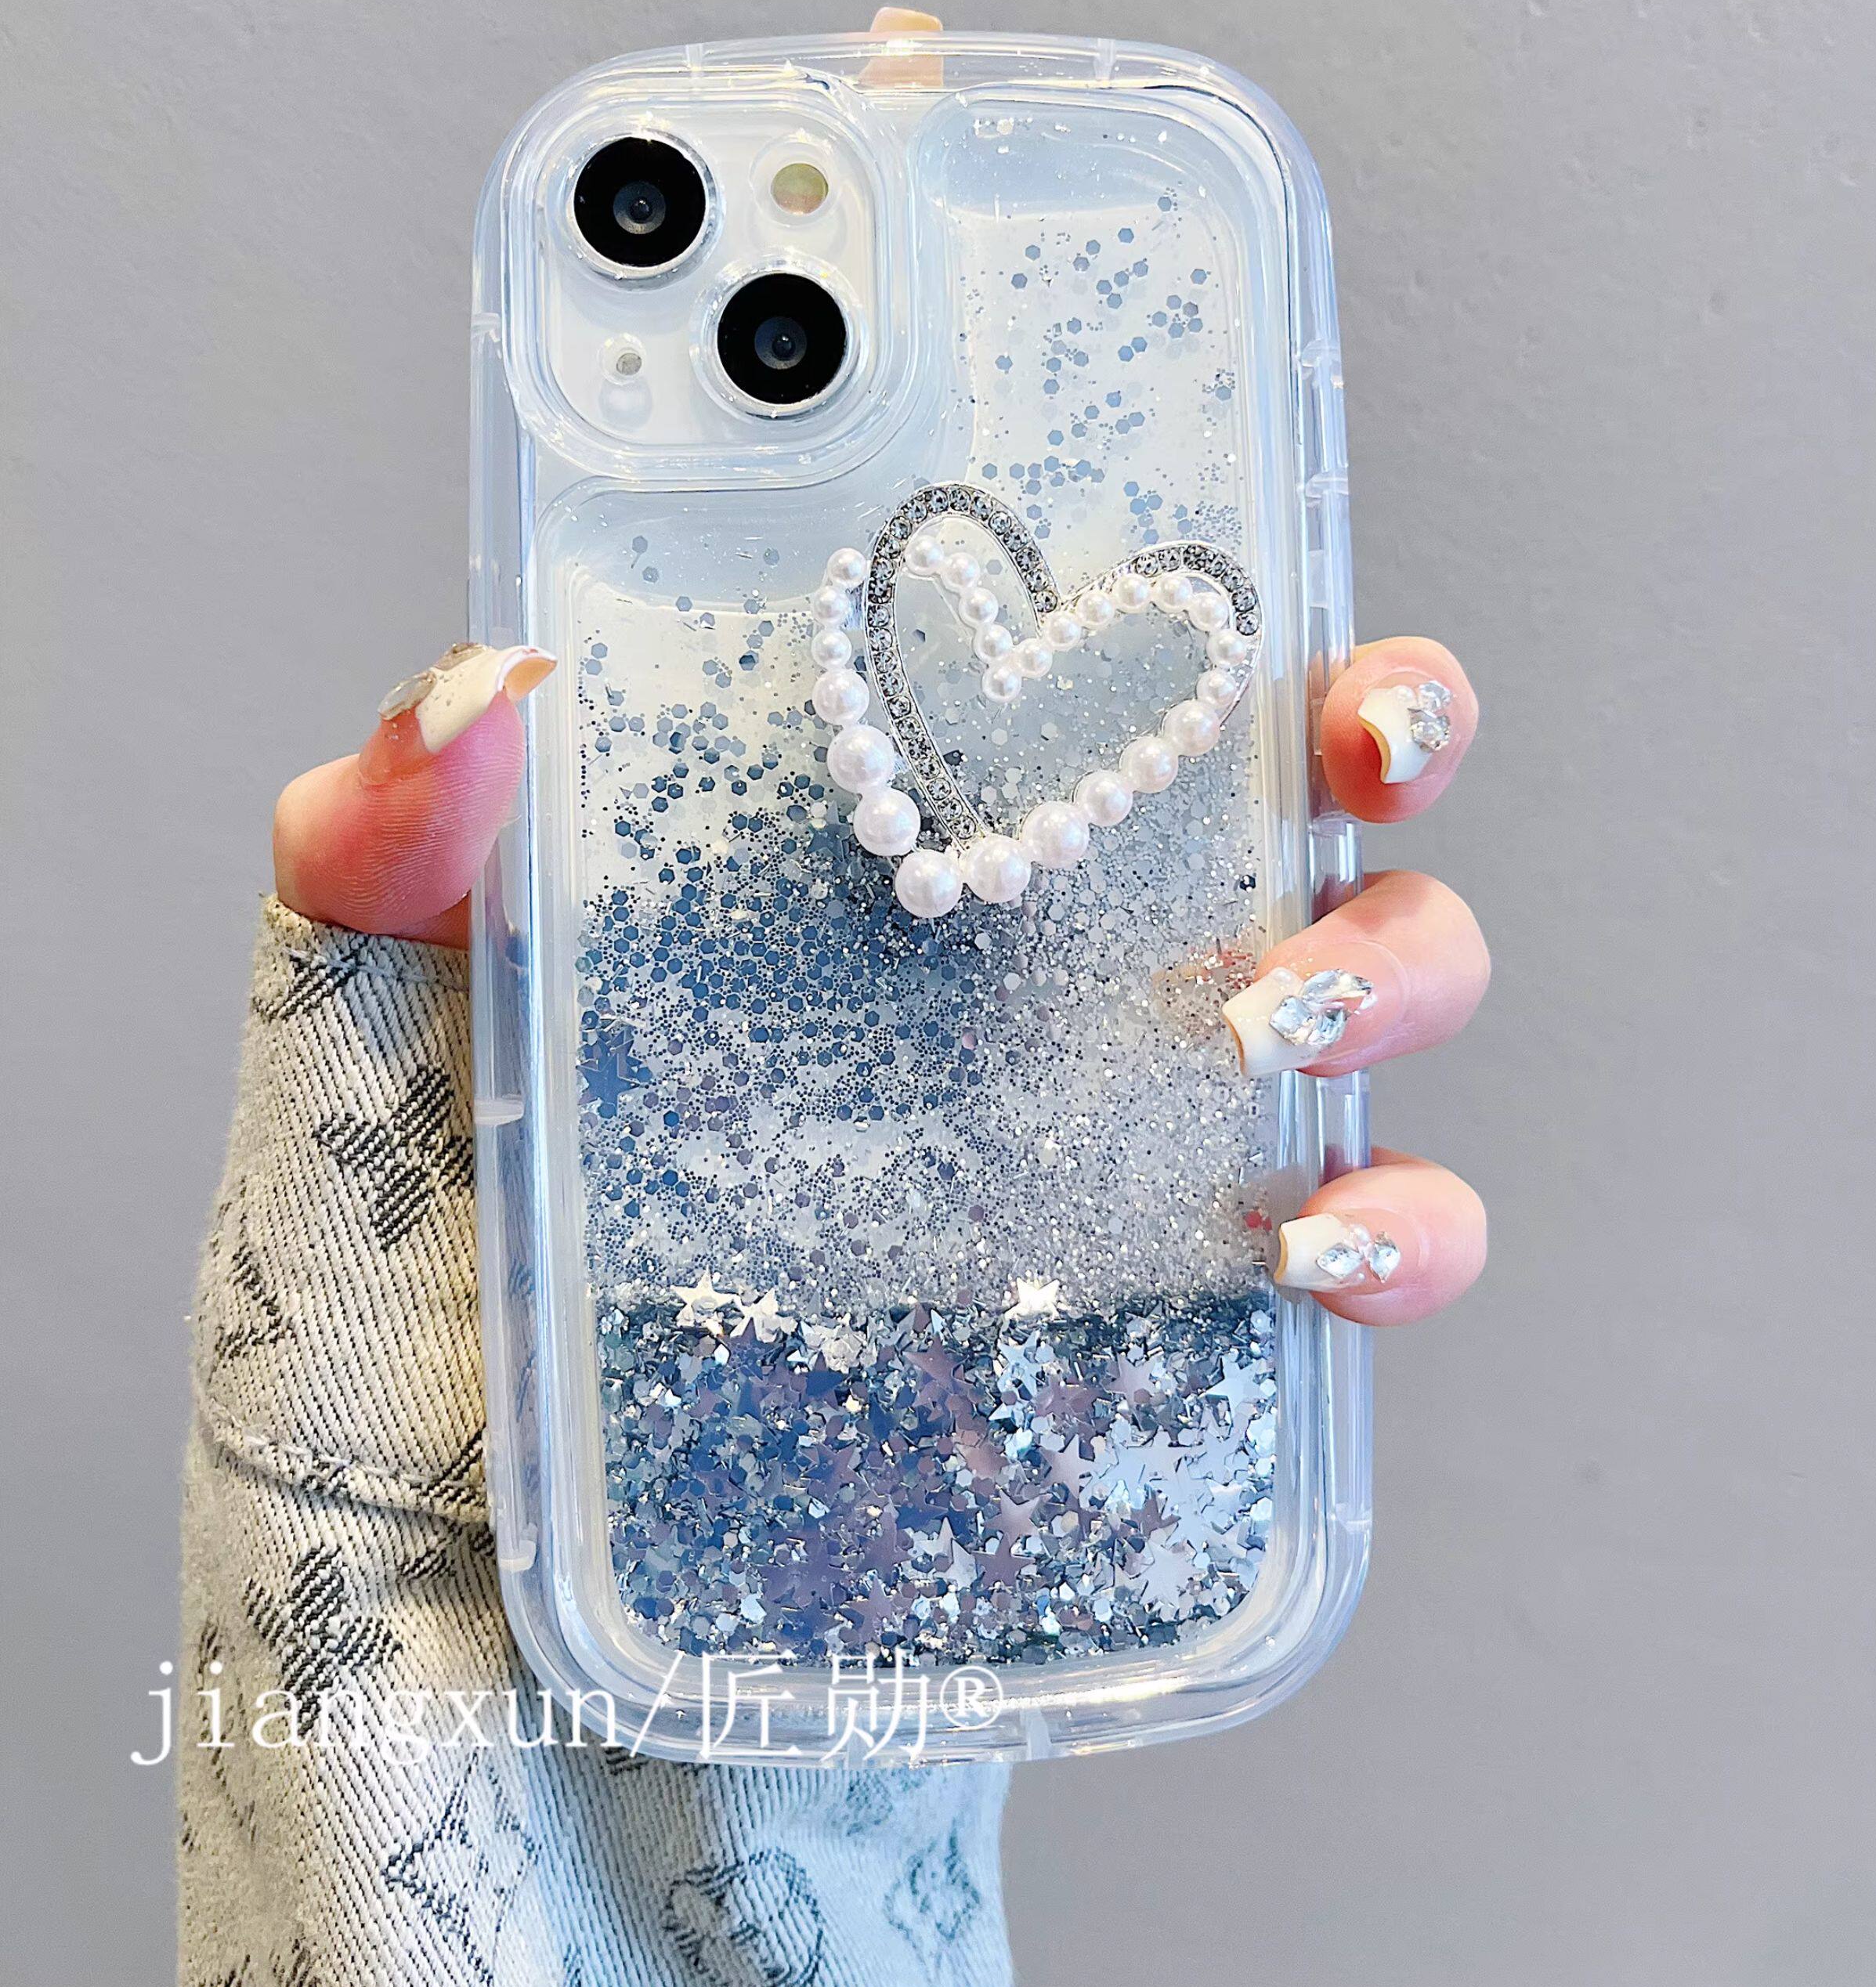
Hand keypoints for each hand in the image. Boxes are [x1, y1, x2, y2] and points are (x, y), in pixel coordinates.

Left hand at [272, 9, 1486, 1329]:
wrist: (462, 1651)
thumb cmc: (409, 1336)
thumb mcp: (363, 1058)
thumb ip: (383, 863)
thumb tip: (478, 685)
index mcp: (836, 839)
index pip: (996, 617)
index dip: (1101, 457)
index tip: (1181, 335)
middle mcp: (1001, 960)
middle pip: (1255, 773)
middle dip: (1373, 699)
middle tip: (1353, 709)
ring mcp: (1096, 1138)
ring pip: (1361, 973)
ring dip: (1395, 954)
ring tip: (1274, 1014)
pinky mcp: (1157, 1338)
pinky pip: (1358, 1248)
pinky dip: (1401, 1228)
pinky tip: (1316, 1237)